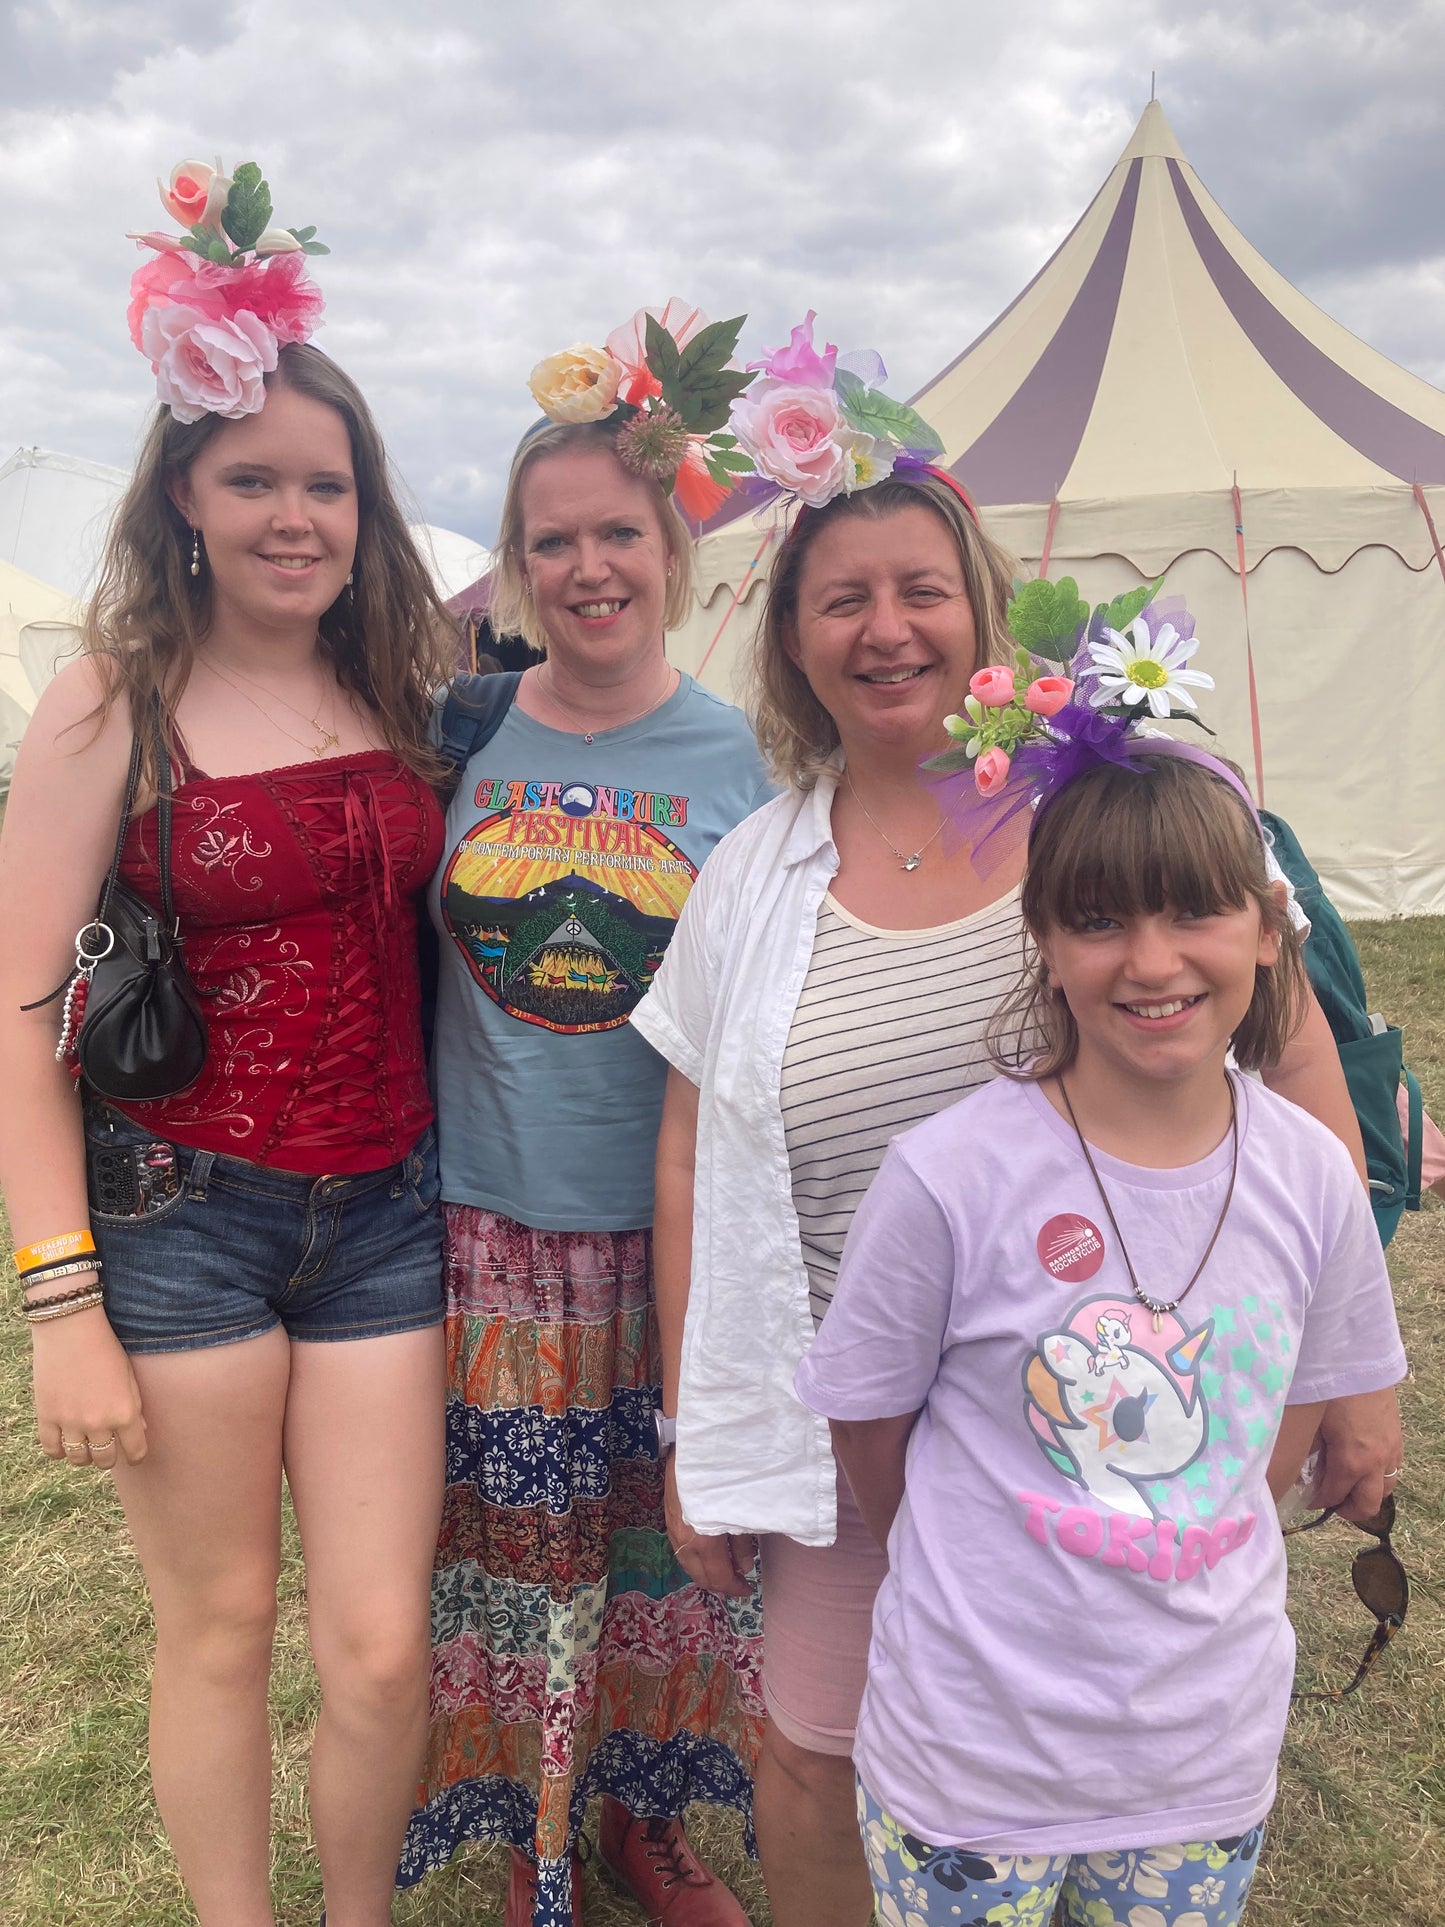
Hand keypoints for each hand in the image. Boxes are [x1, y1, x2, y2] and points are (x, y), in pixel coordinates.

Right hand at [31, 1296, 147, 1470]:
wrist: (71, 1329)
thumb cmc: (106, 1348)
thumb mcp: (130, 1376)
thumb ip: (135, 1406)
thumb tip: (139, 1430)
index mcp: (125, 1413)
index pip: (135, 1452)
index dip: (136, 1455)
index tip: (133, 1453)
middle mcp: (99, 1423)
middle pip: (105, 1460)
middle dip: (110, 1457)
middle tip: (108, 1447)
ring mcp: (71, 1423)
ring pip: (79, 1459)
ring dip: (84, 1456)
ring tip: (86, 1445)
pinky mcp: (47, 1417)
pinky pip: (52, 1450)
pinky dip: (59, 1452)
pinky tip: (64, 1443)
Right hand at [663, 1449, 754, 1598]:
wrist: (691, 1442)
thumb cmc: (723, 1473)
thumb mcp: (740, 1508)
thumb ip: (742, 1541)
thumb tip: (744, 1566)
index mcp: (703, 1541)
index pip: (718, 1576)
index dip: (734, 1587)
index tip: (747, 1588)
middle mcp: (684, 1540)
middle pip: (699, 1575)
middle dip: (718, 1583)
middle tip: (736, 1582)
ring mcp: (672, 1528)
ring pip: (687, 1563)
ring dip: (704, 1570)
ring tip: (723, 1567)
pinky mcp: (668, 1515)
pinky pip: (680, 1547)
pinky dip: (694, 1556)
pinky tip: (706, 1550)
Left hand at [1311, 1387, 1402, 1521]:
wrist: (1360, 1360)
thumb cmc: (1330, 1388)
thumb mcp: (1312, 1422)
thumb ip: (1307, 1451)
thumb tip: (1298, 1470)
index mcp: (1351, 1461)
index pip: (1333, 1496)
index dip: (1317, 1501)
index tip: (1305, 1498)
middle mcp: (1375, 1463)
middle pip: (1367, 1506)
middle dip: (1346, 1509)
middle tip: (1330, 1500)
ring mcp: (1391, 1452)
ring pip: (1385, 1490)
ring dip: (1367, 1494)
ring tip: (1348, 1485)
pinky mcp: (1398, 1439)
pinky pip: (1393, 1470)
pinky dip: (1379, 1476)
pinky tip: (1363, 1465)